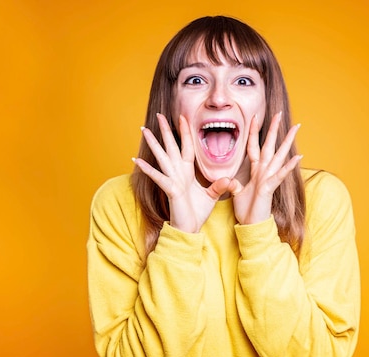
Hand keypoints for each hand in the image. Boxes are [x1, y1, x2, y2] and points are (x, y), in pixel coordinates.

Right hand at [133, 113, 232, 232]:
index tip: (182, 117)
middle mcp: (178, 172)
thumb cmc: (197, 212)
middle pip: (171, 146)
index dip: (185, 132)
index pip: (187, 147)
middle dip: (165, 130)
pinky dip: (147, 169)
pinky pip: (158, 176)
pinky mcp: (170, 189)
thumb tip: (232, 180)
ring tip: (143, 130)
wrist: (190, 228)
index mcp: (187, 171)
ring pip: (162, 156)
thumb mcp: (212, 196)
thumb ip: (221, 185)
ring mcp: (172, 179)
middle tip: (158, 115)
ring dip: (153, 143)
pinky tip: (136, 160)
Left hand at [229, 112, 302, 224]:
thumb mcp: (237, 192)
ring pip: (279, 156)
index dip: (253, 132)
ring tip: (296, 128)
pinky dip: (289, 166)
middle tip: (279, 113)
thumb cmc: (247, 209)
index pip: (254, 146)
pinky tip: (298, 156)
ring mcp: (268, 178)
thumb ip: (234, 182)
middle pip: (269, 145)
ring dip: (287, 142)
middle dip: (274, 129)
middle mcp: (264, 171)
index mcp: (256, 170)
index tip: (255, 116)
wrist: (251, 224)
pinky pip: (280, 174)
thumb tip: (229, 178)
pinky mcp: (269, 188)